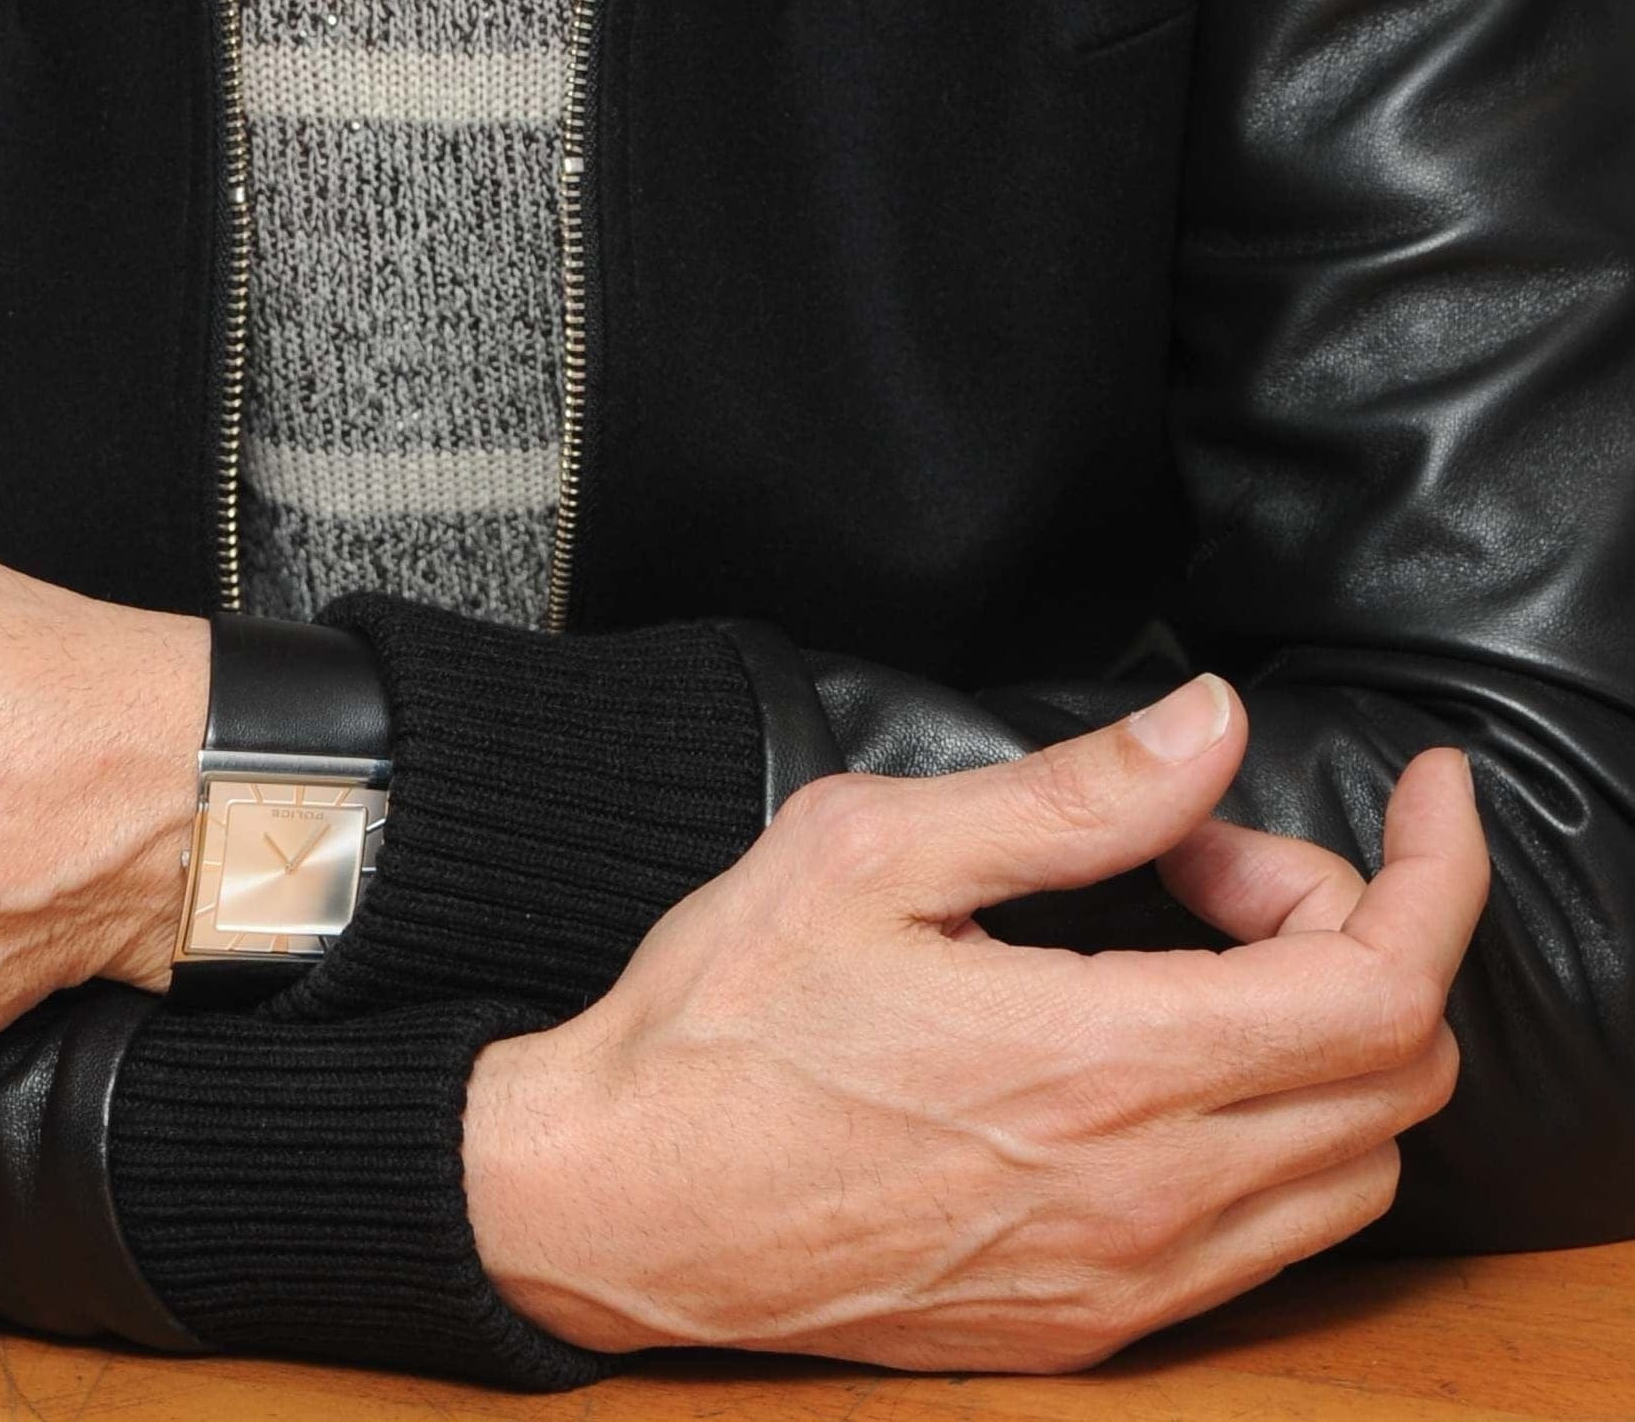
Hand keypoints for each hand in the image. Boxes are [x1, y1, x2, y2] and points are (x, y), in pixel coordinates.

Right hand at [465, 674, 1486, 1373]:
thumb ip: (1070, 794)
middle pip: (1398, 1074)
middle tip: (1211, 855)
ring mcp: (1127, 1282)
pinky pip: (1271, 1238)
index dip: (1435, 873)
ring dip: (1324, 1035)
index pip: (1379, 986)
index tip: (1427, 794)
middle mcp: (1145, 1199)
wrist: (619, 1200)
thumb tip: (1212, 726)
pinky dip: (1277, 1126)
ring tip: (1185, 945)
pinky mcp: (1092, 1328)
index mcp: (1102, 1067)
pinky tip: (1161, 1047)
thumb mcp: (875, 850)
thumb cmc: (723, 1017)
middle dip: (1355, 927)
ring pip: (1356, 1167)